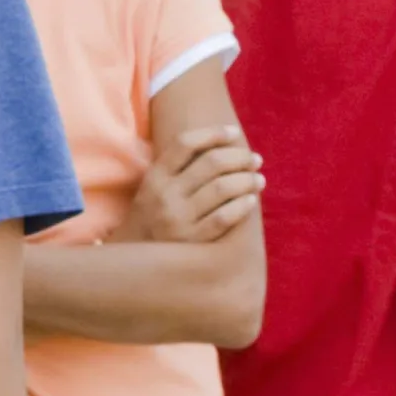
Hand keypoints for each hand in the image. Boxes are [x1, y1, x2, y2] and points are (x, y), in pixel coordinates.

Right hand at [120, 125, 261, 245]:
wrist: (136, 262)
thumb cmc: (153, 218)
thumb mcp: (153, 189)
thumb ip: (177, 169)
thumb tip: (220, 145)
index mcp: (155, 177)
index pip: (185, 144)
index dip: (213, 133)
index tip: (233, 132)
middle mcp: (165, 195)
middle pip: (211, 163)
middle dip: (240, 157)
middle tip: (255, 160)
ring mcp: (178, 219)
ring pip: (222, 188)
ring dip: (247, 180)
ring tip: (259, 179)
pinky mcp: (193, 241)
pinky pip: (225, 217)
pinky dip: (242, 206)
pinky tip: (251, 201)